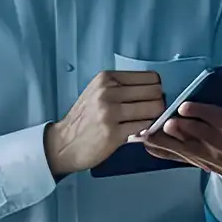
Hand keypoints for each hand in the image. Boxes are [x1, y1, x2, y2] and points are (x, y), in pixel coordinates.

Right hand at [43, 71, 166, 178]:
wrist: (63, 144)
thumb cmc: (84, 119)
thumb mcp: (98, 92)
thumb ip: (123, 88)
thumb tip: (156, 90)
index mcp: (106, 78)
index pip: (150, 77)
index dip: (156, 89)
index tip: (151, 99)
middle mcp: (108, 91)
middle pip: (155, 91)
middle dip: (158, 103)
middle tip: (151, 113)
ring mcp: (110, 112)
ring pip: (154, 109)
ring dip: (155, 118)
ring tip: (145, 123)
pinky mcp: (114, 133)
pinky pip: (145, 127)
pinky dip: (146, 130)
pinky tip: (138, 132)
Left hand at [132, 84, 221, 184]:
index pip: (214, 118)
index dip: (200, 112)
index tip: (185, 106)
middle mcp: (215, 142)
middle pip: (193, 132)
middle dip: (177, 127)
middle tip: (161, 119)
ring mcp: (202, 153)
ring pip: (178, 146)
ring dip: (161, 140)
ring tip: (144, 133)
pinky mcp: (192, 160)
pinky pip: (172, 157)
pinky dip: (158, 151)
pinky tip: (143, 145)